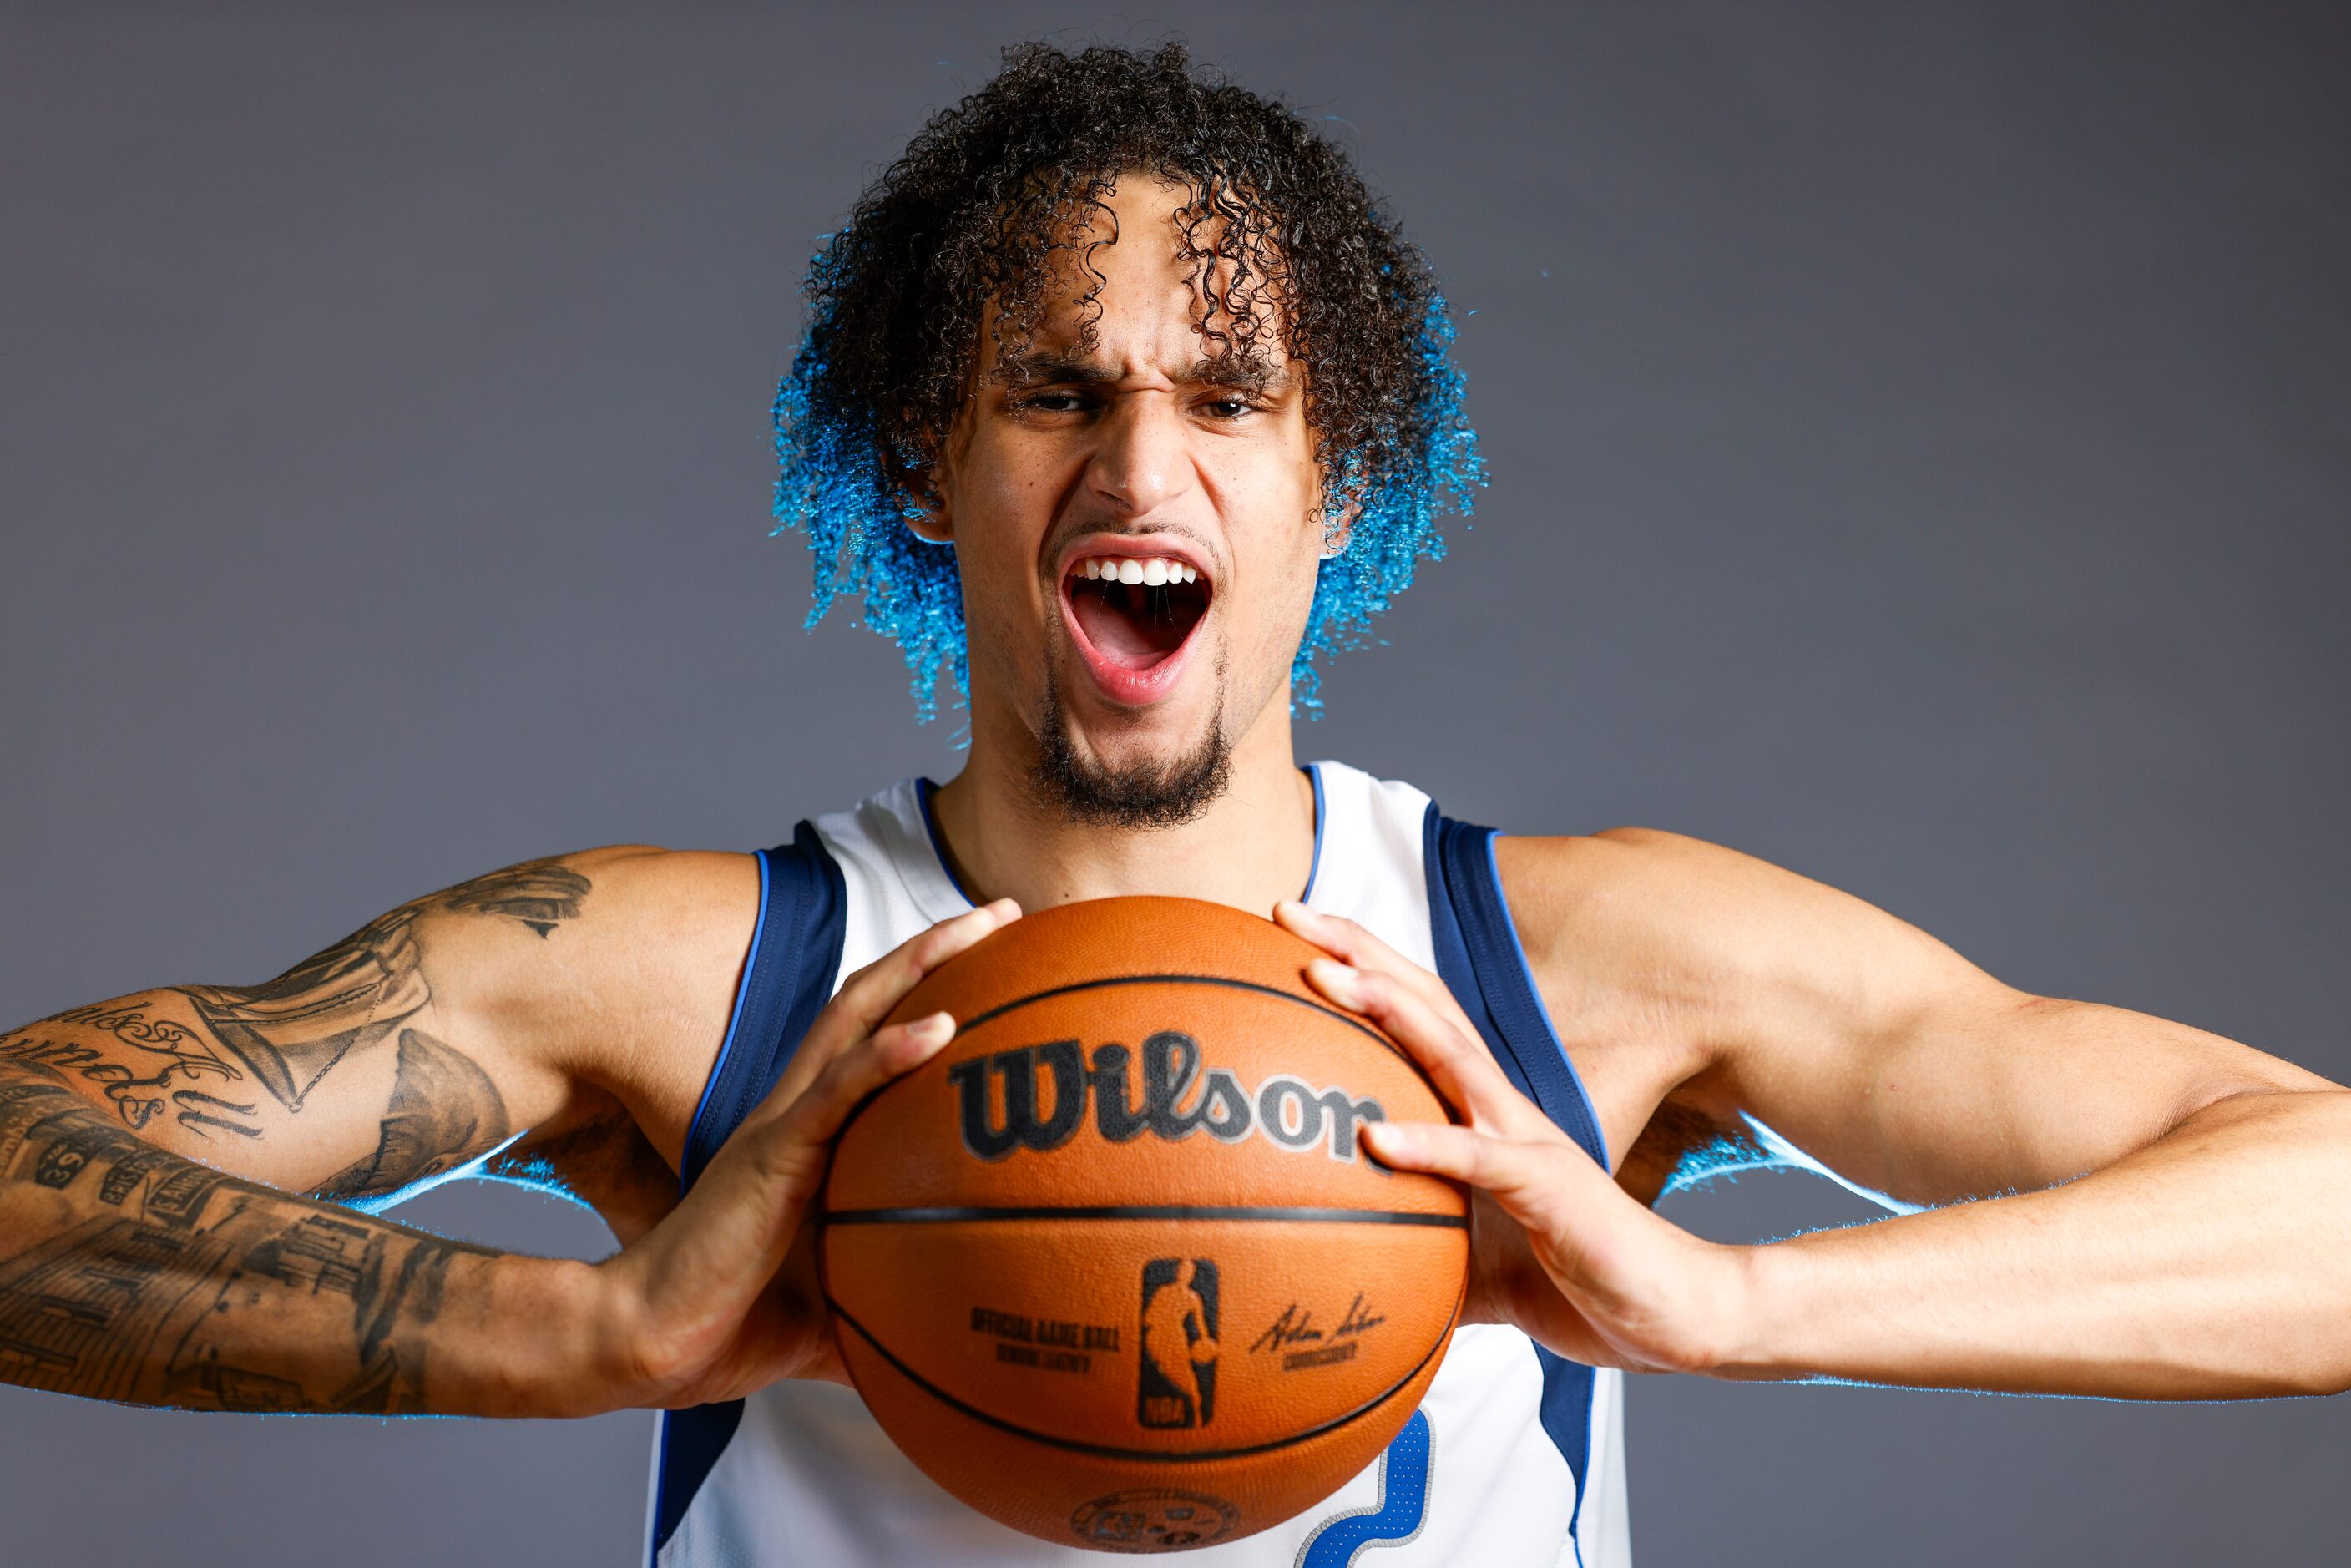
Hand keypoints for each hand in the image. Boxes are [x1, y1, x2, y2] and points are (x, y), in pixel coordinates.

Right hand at [592, 898, 1019, 1409]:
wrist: (651, 1344)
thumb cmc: (730, 1322)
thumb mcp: (838, 1308)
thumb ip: (892, 1306)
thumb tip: (959, 1340)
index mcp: (808, 1134)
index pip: (871, 1037)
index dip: (925, 989)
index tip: (996, 963)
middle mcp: (795, 1110)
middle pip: (870, 999)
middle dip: (938, 947)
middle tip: (1005, 911)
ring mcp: (782, 1126)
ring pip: (855, 1018)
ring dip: (921, 965)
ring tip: (983, 927)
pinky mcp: (771, 1156)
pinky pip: (837, 1092)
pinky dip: (889, 1054)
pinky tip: (940, 1028)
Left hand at [1274, 901, 1745, 1377]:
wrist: (1670, 1311)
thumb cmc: (1573, 1277)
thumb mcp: (1467, 1263)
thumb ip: (1410, 1255)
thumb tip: (1341, 1279)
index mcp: (1480, 1112)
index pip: (1415, 1017)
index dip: (1359, 967)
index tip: (1290, 933)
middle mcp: (1501, 1108)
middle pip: (1424, 1006)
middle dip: (1357, 951)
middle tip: (1287, 909)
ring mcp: (1527, 1142)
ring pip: (1451, 1057)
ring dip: (1387, 1011)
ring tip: (1322, 977)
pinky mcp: (1550, 1190)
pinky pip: (1483, 1161)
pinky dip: (1431, 1145)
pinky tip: (1376, 1138)